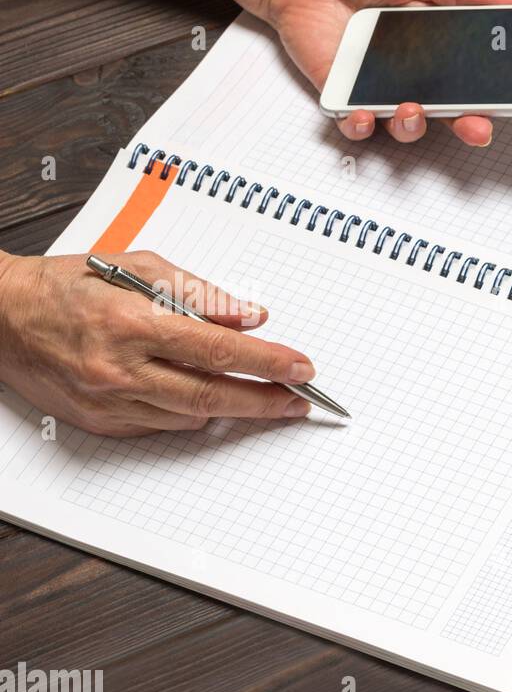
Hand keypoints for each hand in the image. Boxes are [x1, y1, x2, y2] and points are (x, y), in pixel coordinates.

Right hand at [0, 251, 315, 436]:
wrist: (0, 317)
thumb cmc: (66, 286)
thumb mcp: (135, 267)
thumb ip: (198, 293)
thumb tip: (250, 314)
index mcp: (130, 322)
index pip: (217, 348)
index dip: (267, 361)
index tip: (300, 367)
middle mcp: (120, 368)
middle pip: (213, 394)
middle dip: (266, 399)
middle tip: (299, 399)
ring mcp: (110, 401)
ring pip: (192, 415)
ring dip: (231, 407)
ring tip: (257, 394)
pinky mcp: (103, 423)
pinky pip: (163, 425)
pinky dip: (189, 410)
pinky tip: (197, 394)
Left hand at [239, 0, 511, 146]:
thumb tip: (510, 3)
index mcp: (437, 49)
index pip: (472, 83)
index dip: (490, 97)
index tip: (508, 103)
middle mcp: (411, 74)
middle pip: (447, 112)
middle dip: (466, 124)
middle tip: (477, 128)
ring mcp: (378, 87)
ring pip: (404, 125)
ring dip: (413, 126)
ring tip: (412, 111)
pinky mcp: (342, 94)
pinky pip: (353, 123)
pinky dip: (359, 126)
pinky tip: (365, 116)